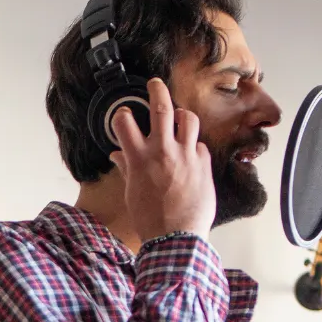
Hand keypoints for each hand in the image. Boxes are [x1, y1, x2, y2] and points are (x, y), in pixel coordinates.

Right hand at [109, 77, 214, 242]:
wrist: (175, 238)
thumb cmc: (150, 219)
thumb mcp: (130, 193)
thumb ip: (126, 169)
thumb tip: (118, 156)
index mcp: (139, 158)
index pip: (124, 121)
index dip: (122, 114)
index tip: (124, 114)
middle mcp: (163, 151)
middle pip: (161, 106)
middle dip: (157, 89)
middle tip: (155, 84)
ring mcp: (186, 155)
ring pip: (187, 118)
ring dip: (181, 115)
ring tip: (178, 117)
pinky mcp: (203, 164)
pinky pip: (200, 145)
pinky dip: (193, 146)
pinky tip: (190, 154)